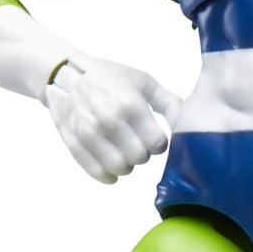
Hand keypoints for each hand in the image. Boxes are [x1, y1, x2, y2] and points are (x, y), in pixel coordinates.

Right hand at [44, 57, 183, 182]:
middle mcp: (109, 120)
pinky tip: (113, 167)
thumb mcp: (142, 81)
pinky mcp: (75, 145)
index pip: (157, 143)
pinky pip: (98, 173)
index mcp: (129, 103)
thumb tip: (187, 122)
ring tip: (125, 153)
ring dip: (128, 165)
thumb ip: (169, 102)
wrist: (65, 75)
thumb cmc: (109, 78)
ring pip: (120, 168)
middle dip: (144, 154)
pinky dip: (110, 175)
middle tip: (139, 144)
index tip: (154, 137)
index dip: (159, 143)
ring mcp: (89, 134)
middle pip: (139, 157)